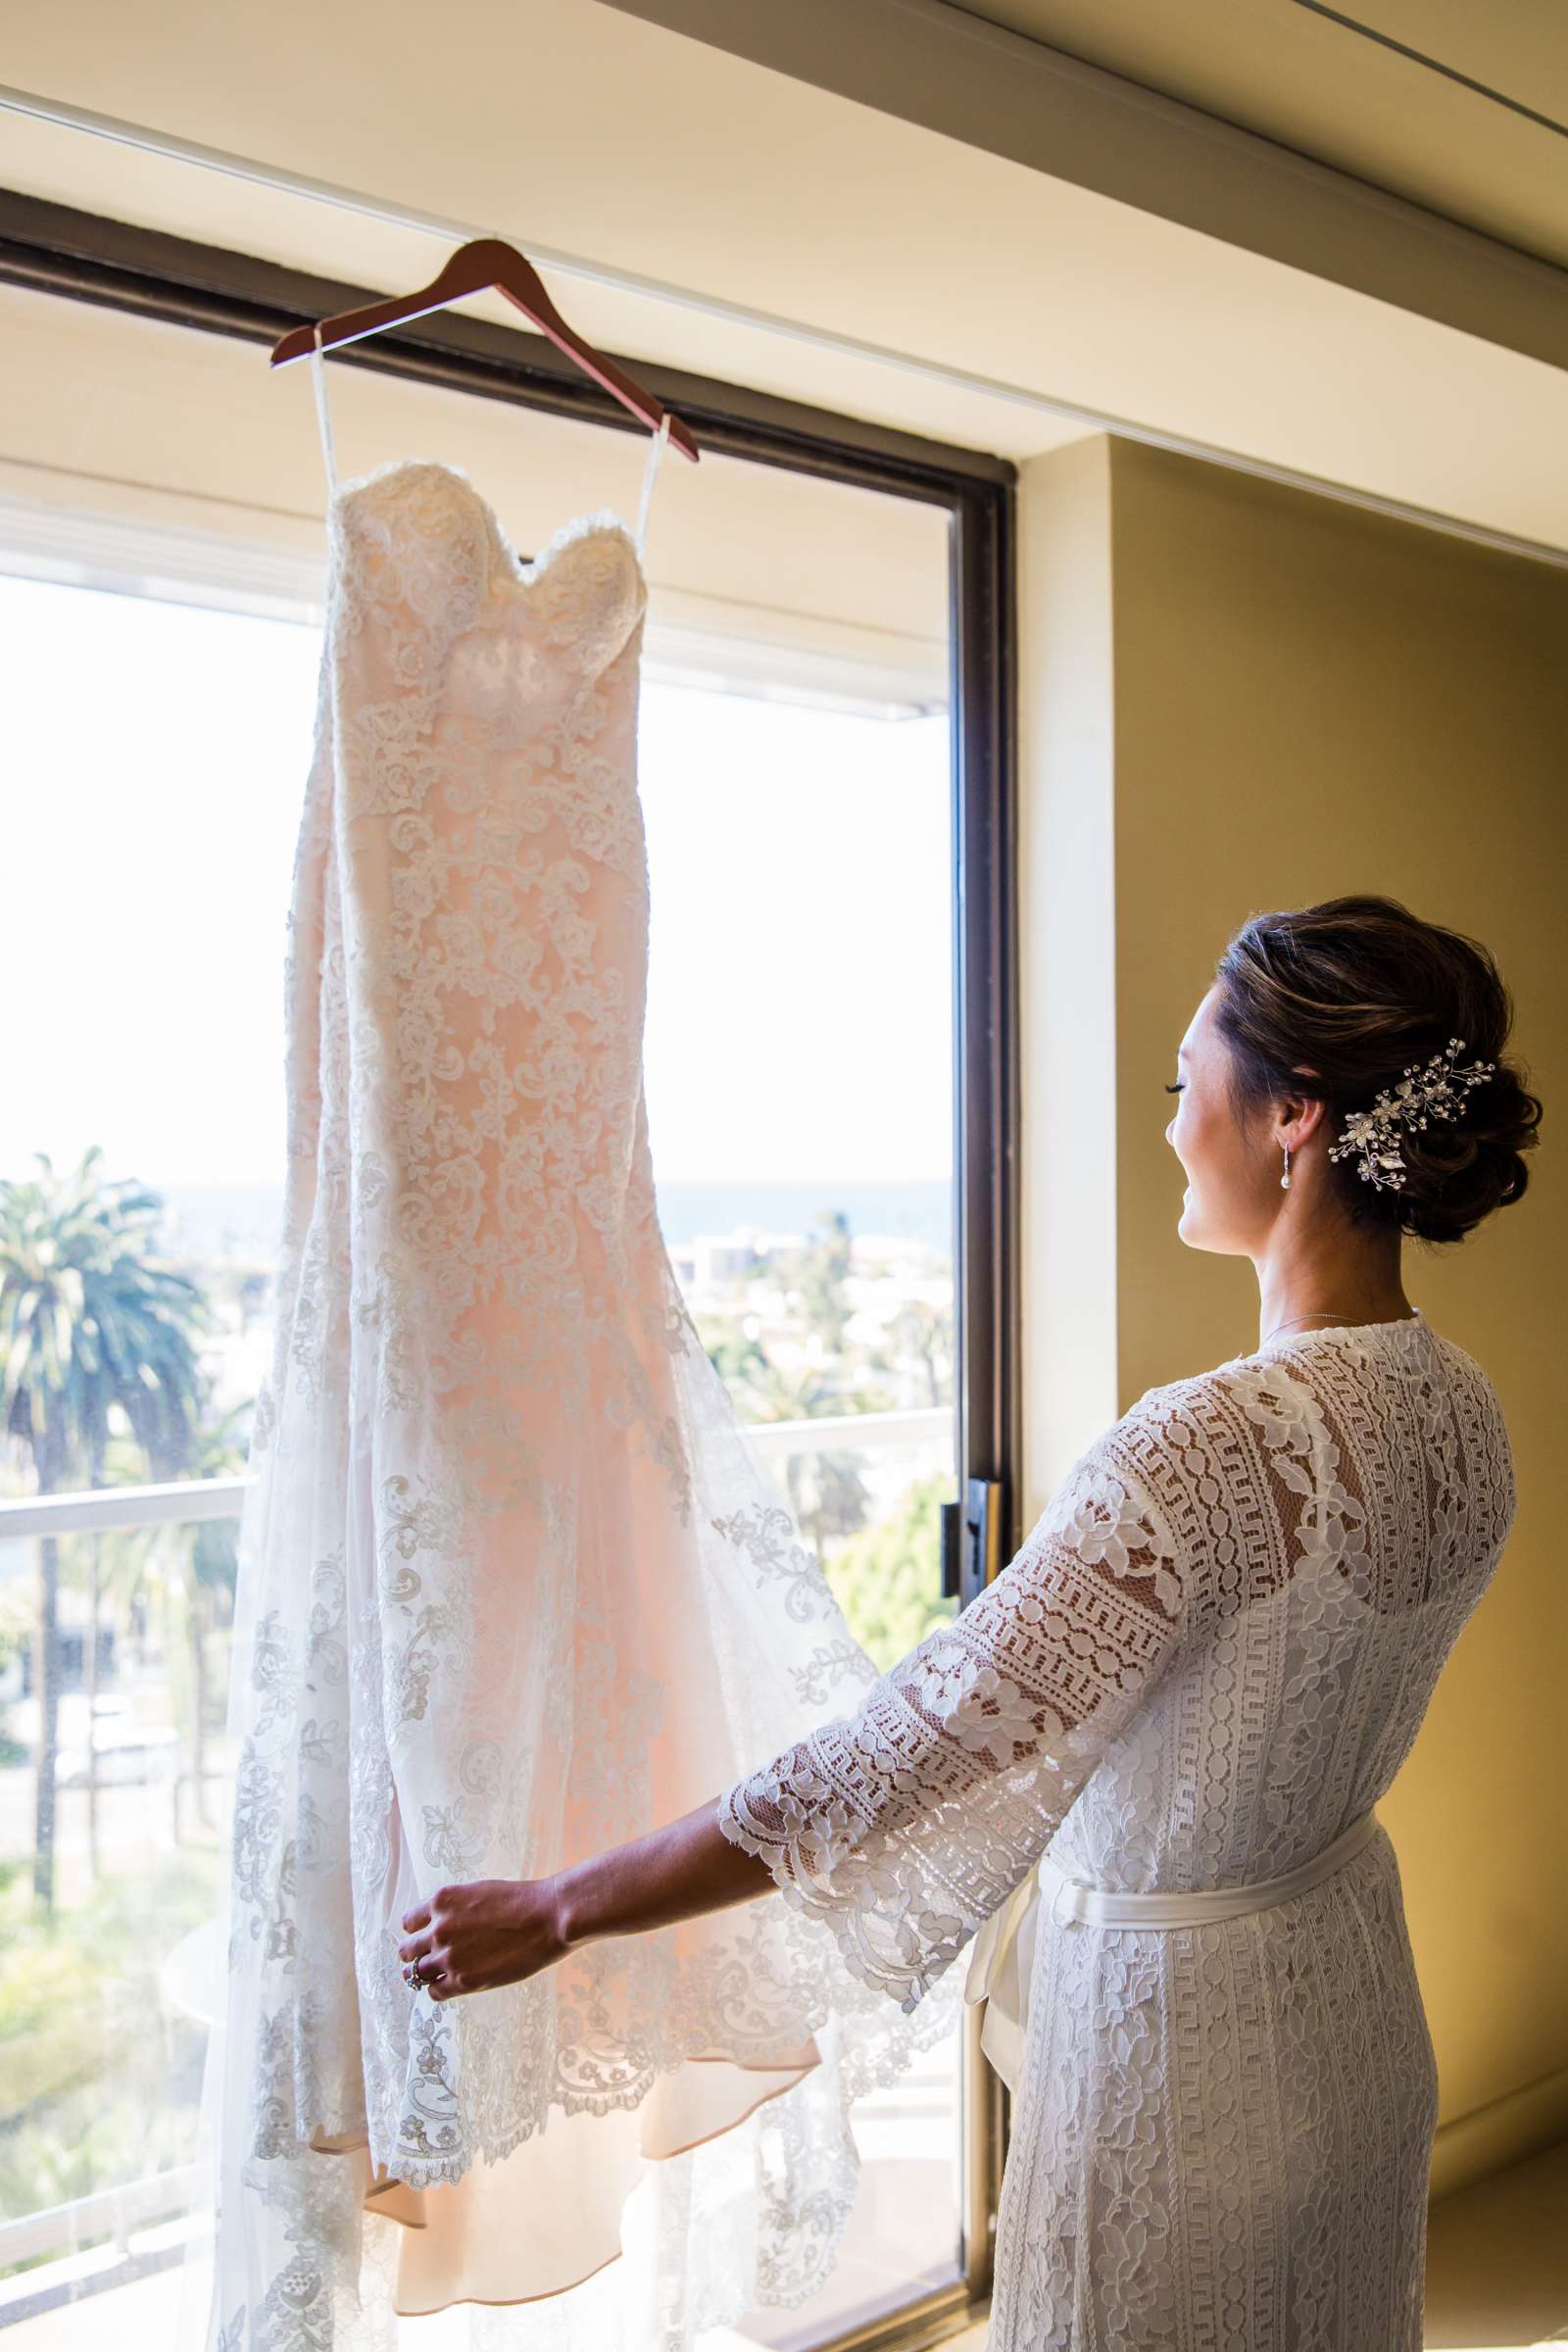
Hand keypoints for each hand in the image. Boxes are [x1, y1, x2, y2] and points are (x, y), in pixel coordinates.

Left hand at [398, 1875, 566, 2002]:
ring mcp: (449, 1957)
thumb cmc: (520, 1901)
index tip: (423, 1936)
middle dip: (415, 1954)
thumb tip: (442, 1923)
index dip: (417, 1930)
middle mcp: (439, 1929)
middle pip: (408, 1950)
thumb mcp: (478, 1892)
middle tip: (423, 1958)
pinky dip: (438, 1989)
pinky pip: (434, 1992)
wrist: (548, 1918)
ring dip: (421, 1974)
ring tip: (430, 1975)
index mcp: (442, 1901)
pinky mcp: (463, 1981)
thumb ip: (454, 1909)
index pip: (409, 1922)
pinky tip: (449, 1984)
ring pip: (415, 1973)